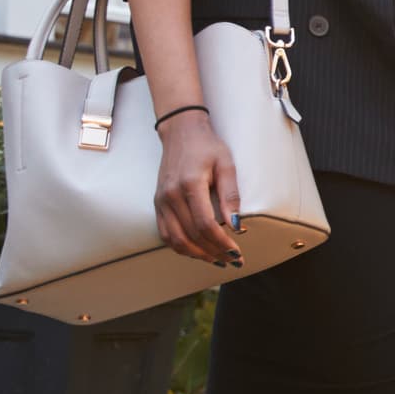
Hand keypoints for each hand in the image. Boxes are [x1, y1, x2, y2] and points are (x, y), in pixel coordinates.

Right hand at [153, 109, 240, 264]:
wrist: (181, 132)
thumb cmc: (207, 146)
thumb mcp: (226, 165)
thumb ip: (231, 195)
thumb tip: (236, 226)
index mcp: (190, 184)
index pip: (205, 224)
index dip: (221, 243)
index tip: (237, 252)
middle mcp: (171, 195)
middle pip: (191, 236)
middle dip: (213, 253)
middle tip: (233, 261)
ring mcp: (161, 201)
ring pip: (176, 240)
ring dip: (197, 254)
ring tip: (217, 260)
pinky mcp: (157, 204)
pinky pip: (166, 233)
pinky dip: (181, 247)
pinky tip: (198, 251)